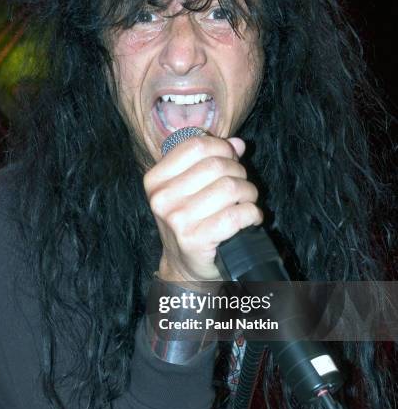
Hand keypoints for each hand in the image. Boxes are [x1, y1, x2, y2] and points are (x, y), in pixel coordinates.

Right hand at [143, 135, 263, 280]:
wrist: (184, 264)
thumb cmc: (189, 221)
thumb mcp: (190, 188)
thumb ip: (210, 160)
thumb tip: (238, 144)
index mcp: (155, 180)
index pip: (195, 146)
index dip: (221, 148)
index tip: (231, 159)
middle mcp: (162, 199)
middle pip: (216, 165)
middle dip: (238, 172)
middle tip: (241, 185)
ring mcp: (177, 220)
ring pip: (230, 188)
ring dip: (248, 192)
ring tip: (246, 201)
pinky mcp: (195, 240)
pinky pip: (236, 215)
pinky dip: (252, 213)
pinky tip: (251, 217)